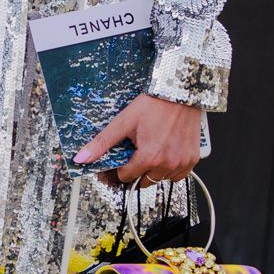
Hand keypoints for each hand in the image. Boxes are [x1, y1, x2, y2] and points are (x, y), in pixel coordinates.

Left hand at [73, 92, 201, 187]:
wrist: (179, 93)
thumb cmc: (153, 104)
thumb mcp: (123, 122)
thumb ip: (102, 143)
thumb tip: (81, 159)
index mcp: (148, 157)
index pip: (126, 177)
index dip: (122, 167)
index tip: (125, 154)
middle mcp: (166, 163)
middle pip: (143, 181)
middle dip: (138, 169)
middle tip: (140, 150)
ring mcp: (181, 163)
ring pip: (161, 179)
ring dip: (154, 170)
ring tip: (153, 149)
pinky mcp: (192, 160)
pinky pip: (178, 175)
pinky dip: (171, 169)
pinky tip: (166, 153)